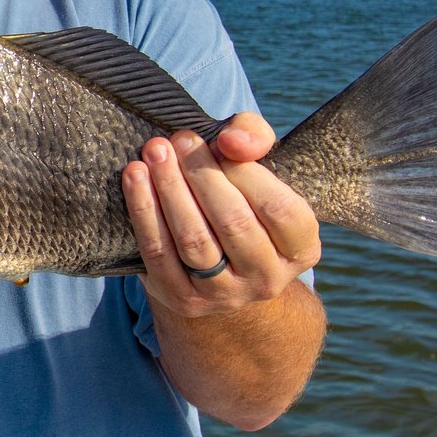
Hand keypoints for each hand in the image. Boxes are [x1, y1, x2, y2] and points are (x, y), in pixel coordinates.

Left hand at [121, 111, 320, 317]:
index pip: (280, 209)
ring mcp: (224, 294)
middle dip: (200, 174)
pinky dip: (144, 210)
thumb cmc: (240, 193)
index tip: (219, 141)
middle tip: (178, 139)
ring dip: (169, 189)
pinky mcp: (182, 298)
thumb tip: (232, 141)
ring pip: (194, 240)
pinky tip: (135, 177)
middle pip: (233, 223)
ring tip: (154, 151)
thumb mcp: (258, 163)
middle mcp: (268, 278)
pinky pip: (158, 252)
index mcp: (301, 248)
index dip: (248, 173)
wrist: (215, 255)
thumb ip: (254, 138)